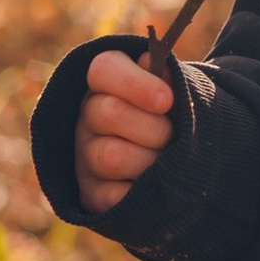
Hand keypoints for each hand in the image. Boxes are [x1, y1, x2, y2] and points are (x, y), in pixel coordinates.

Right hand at [77, 47, 175, 212]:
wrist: (174, 155)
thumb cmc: (174, 115)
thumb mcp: (175, 90)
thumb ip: (168, 77)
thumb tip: (155, 64)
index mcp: (106, 80)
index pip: (104, 70)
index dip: (135, 84)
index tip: (167, 100)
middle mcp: (87, 115)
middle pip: (111, 114)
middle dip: (154, 128)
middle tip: (172, 136)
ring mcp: (85, 154)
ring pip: (112, 157)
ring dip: (149, 162)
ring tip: (165, 162)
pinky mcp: (90, 192)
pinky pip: (110, 196)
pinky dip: (138, 193)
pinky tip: (151, 186)